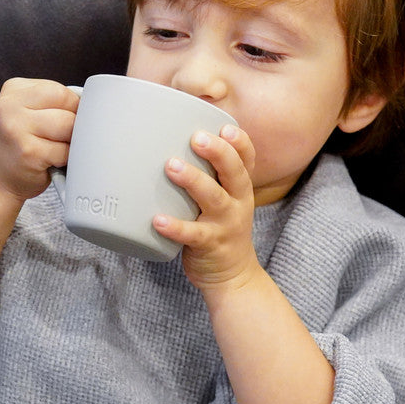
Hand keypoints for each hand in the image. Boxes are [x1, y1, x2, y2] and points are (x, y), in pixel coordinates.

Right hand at [0, 78, 78, 200]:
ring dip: (71, 141)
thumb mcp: (29, 113)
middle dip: (74, 124)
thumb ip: (53, 103)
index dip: (73, 107)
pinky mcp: (28, 152)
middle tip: (62, 138)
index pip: (60, 90)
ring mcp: (16, 129)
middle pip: (67, 105)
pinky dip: (65, 159)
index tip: (67, 121)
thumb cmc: (22, 144)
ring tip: (56, 149)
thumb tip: (94, 106)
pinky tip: (51, 162)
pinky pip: (65, 151)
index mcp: (13, 89)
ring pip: (69, 126)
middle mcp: (9, 106)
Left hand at [152, 124, 260, 294]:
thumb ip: (207, 176)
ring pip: (213, 198)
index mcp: (240, 188)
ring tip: (171, 166)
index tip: (226, 127)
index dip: (240, 142)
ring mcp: (225, 224)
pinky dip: (175, 227)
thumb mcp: (223, 200)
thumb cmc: (219, 228)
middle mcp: (237, 203)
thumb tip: (168, 143)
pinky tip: (158, 220)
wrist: (232, 276)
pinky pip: (192, 234)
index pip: (247, 160)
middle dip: (218, 152)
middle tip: (196, 138)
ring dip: (193, 180)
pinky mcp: (210, 245)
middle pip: (234, 173)